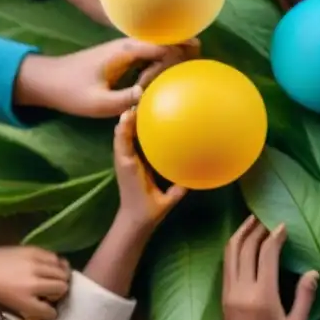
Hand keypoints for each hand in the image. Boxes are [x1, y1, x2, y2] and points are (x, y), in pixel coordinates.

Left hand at [13, 38, 199, 117]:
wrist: (46, 81)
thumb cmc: (70, 91)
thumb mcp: (98, 103)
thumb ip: (126, 100)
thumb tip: (151, 96)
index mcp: (123, 52)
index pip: (159, 45)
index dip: (180, 48)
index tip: (198, 53)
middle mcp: (126, 46)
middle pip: (161, 40)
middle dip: (182, 44)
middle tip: (203, 52)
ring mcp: (123, 50)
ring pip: (155, 46)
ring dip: (172, 50)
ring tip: (194, 57)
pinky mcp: (120, 57)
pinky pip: (147, 54)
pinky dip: (161, 57)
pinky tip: (171, 67)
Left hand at [113, 109, 185, 233]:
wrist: (134, 221)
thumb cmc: (149, 211)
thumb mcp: (166, 201)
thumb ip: (178, 190)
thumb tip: (197, 173)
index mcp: (130, 165)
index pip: (124, 140)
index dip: (128, 124)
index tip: (135, 109)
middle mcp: (125, 159)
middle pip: (122, 132)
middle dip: (129, 115)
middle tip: (141, 98)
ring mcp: (124, 160)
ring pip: (123, 135)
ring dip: (129, 120)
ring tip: (142, 104)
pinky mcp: (128, 162)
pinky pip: (128, 142)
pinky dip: (133, 130)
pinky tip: (146, 121)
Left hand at [217, 216, 318, 319]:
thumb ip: (304, 297)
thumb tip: (312, 272)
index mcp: (262, 296)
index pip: (266, 255)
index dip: (274, 237)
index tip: (283, 226)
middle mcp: (242, 290)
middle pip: (246, 249)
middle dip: (256, 230)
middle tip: (266, 218)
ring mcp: (229, 292)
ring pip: (230, 254)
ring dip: (240, 234)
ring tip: (250, 221)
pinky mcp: (223, 297)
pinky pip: (226, 265)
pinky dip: (233, 249)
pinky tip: (241, 243)